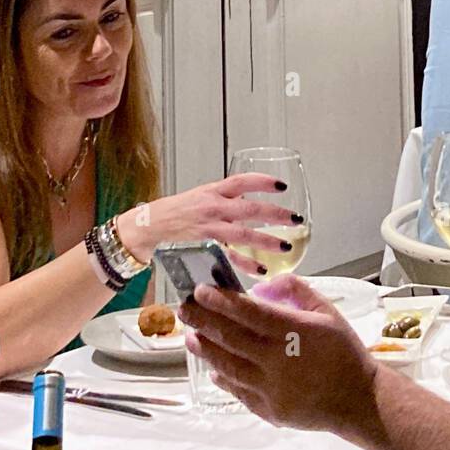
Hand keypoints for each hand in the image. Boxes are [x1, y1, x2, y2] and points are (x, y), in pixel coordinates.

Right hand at [116, 174, 301, 274]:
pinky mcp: (206, 246)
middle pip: (250, 208)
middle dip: (275, 214)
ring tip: (286, 245)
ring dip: (266, 240)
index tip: (282, 186)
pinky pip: (229, 256)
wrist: (153, 223)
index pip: (242, 181)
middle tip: (296, 218)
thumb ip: (228, 198)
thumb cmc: (183, 209)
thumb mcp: (205, 194)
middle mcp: (214, 206)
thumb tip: (254, 201)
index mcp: (214, 190)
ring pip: (243, 234)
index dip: (263, 182)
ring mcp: (210, 228)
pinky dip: (246, 263)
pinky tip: (262, 269)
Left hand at [180, 273, 378, 432]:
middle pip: (231, 337)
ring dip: (207, 349)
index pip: (247, 312)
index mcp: (293, 331)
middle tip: (184, 309)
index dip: (220, 300)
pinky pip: (239, 391)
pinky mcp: (270, 410)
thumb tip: (261, 286)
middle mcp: (278, 360)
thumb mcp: (326, 310)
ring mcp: (272, 388)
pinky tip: (213, 367)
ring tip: (191, 336)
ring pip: (229, 365)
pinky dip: (224, 378)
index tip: (200, 290)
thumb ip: (294, 291)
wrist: (358, 399)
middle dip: (203, 320)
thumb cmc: (344, 352)